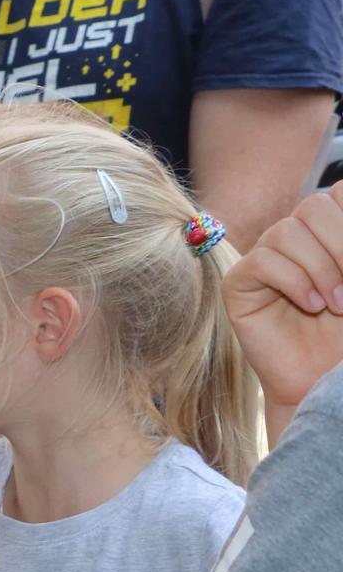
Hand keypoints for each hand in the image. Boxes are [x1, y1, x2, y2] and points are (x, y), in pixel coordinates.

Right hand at [224, 187, 342, 413]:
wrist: (322, 379)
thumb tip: (342, 195)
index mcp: (328, 232)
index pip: (338, 193)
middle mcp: (296, 239)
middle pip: (314, 206)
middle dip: (341, 244)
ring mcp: (265, 259)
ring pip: (288, 231)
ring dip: (320, 269)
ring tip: (334, 304)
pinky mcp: (239, 284)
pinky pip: (263, 261)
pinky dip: (293, 281)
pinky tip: (310, 305)